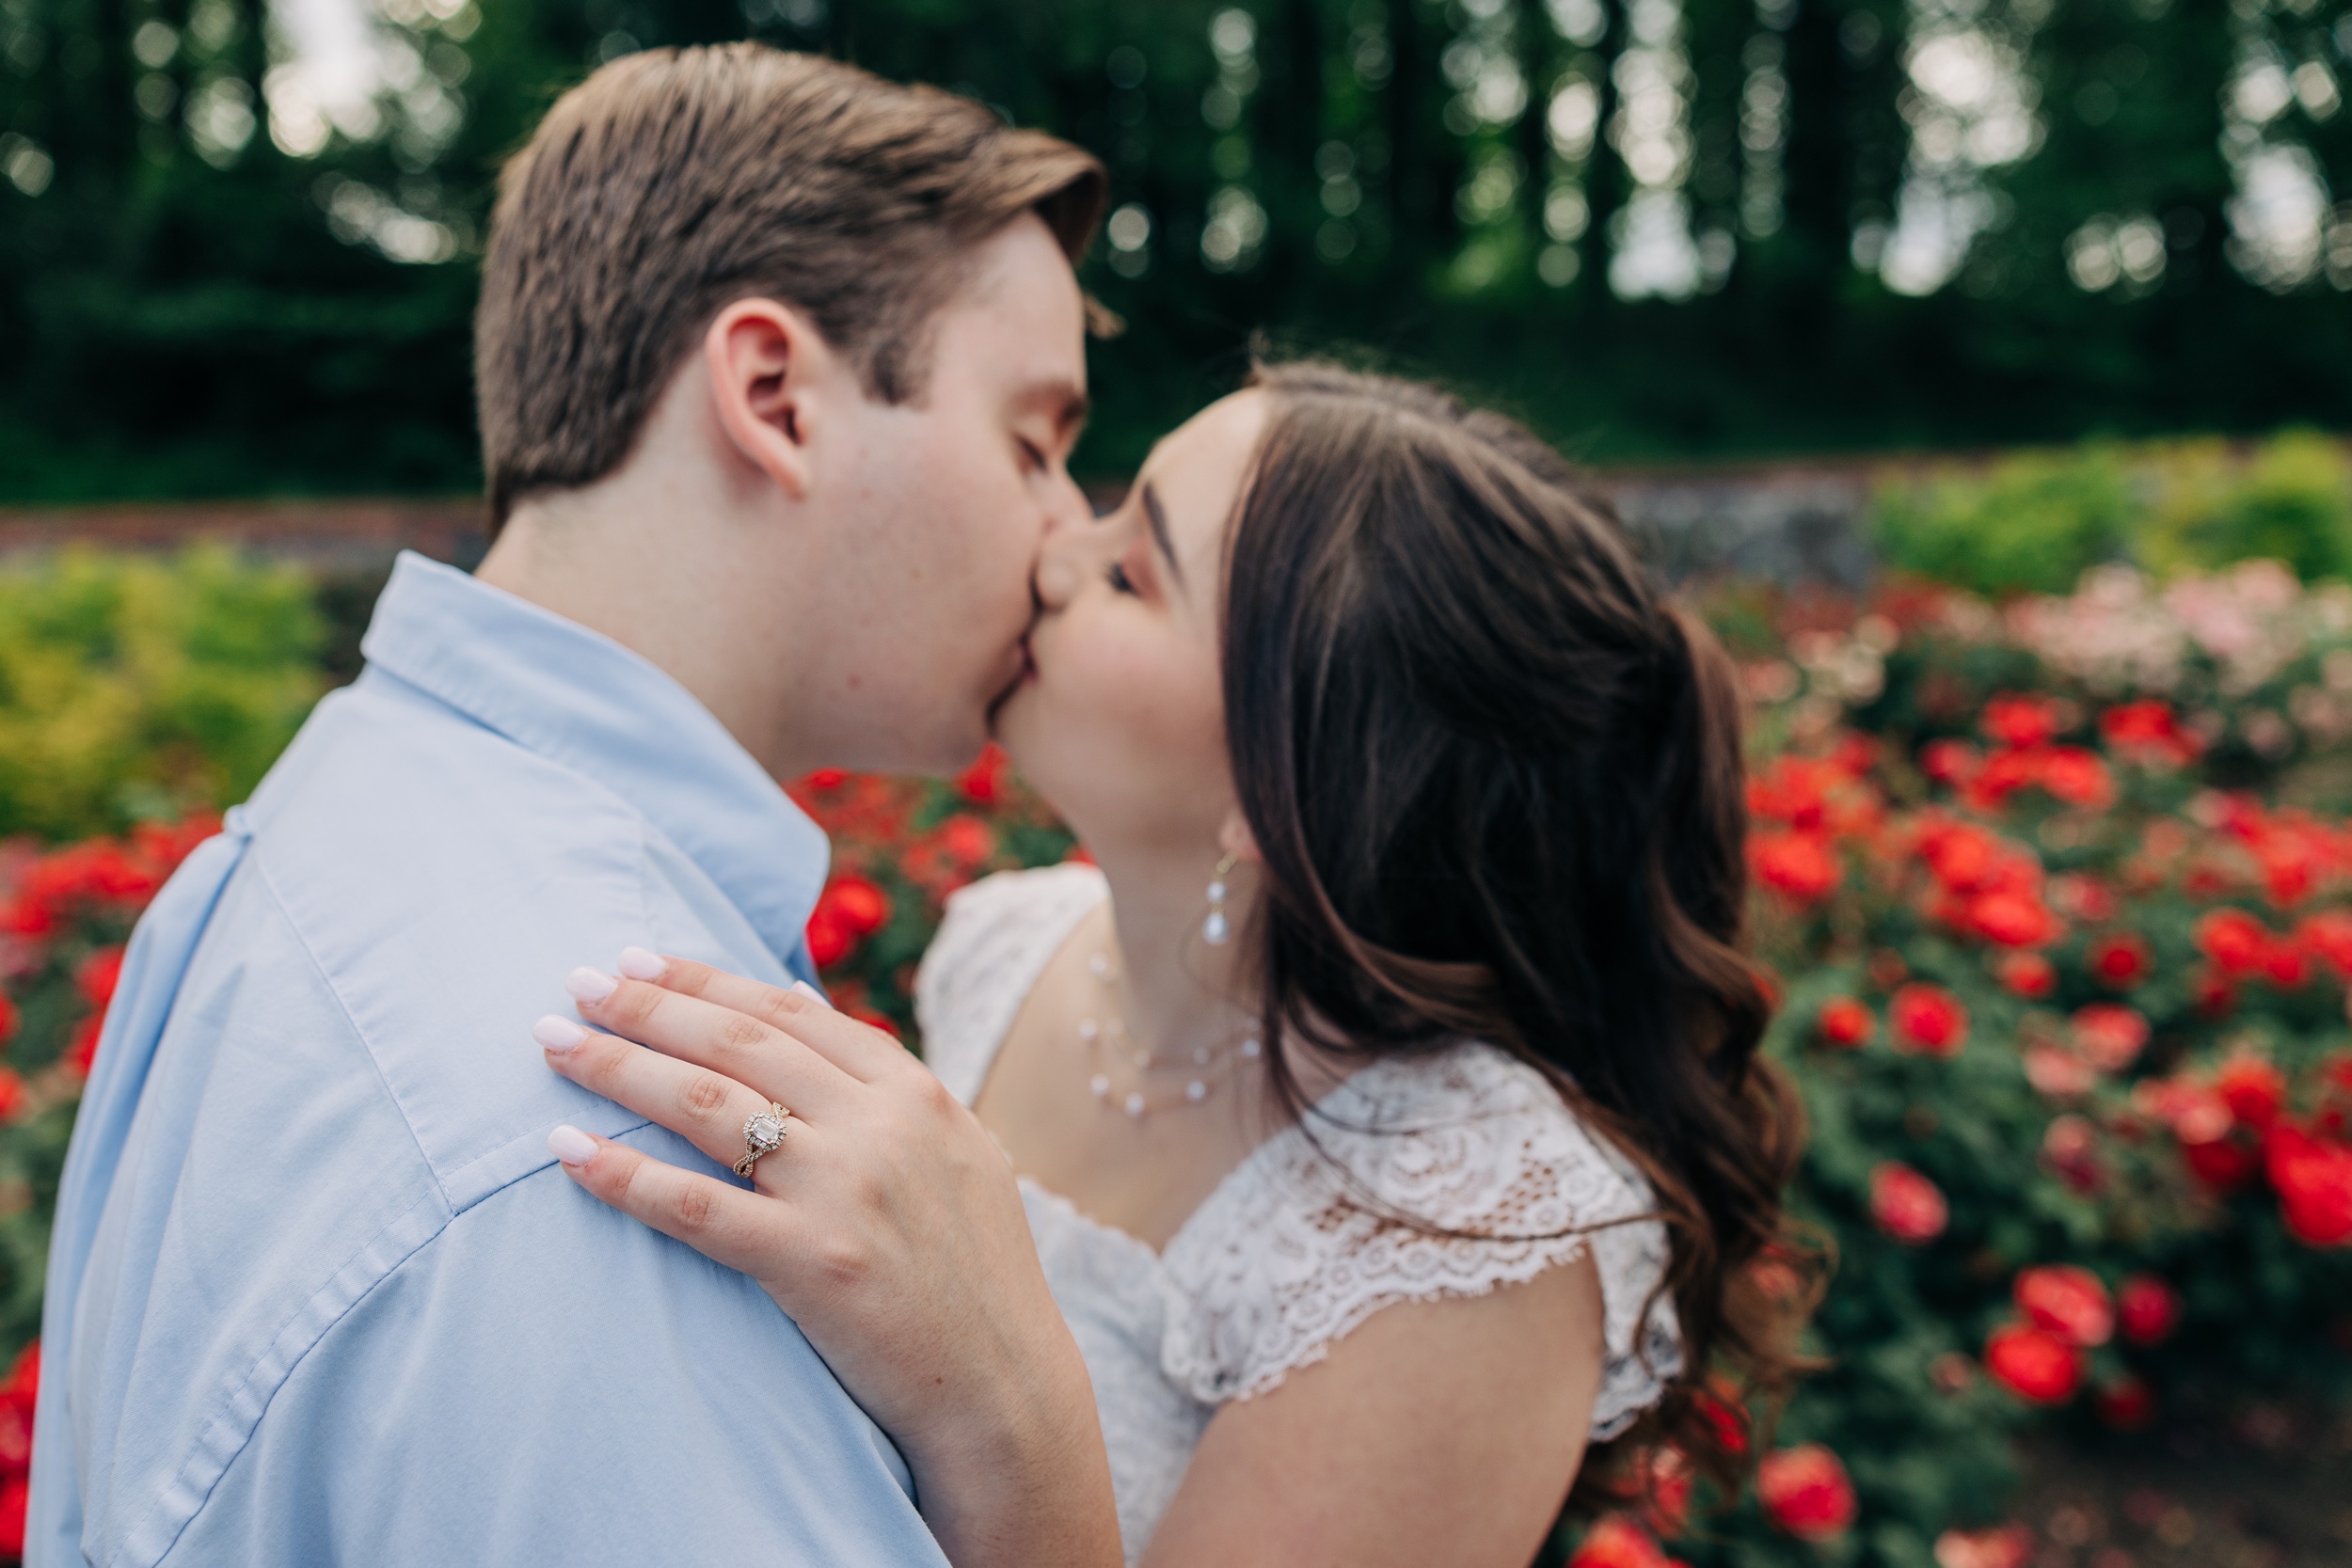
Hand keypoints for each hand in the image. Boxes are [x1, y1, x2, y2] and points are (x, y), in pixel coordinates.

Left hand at [535, 952, 1119, 1567]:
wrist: (1006, 1388)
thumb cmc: (974, 1277)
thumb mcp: (955, 1156)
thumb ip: (881, 1085)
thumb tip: (794, 1000)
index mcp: (917, 1093)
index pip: (790, 1013)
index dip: (706, 978)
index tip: (637, 959)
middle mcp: (882, 1126)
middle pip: (739, 1041)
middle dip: (648, 1004)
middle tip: (575, 983)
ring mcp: (847, 1191)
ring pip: (707, 1104)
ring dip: (619, 1066)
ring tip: (553, 1045)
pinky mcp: (812, 1262)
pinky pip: (693, 1205)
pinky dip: (623, 1171)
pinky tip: (567, 1150)